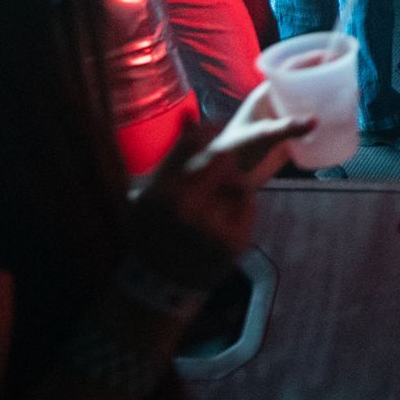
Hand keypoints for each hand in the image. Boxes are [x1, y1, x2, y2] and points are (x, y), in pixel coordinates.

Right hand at [129, 84, 309, 286]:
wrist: (160, 283)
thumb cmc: (152, 231)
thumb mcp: (150, 194)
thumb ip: (174, 156)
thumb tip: (191, 115)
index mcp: (163, 192)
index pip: (193, 142)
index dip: (207, 131)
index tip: (213, 130)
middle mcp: (188, 208)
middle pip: (224, 156)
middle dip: (226, 153)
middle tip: (224, 159)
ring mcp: (214, 227)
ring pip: (240, 180)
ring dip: (233, 181)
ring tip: (217, 196)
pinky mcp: (235, 240)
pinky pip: (249, 205)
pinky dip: (240, 204)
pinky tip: (224, 215)